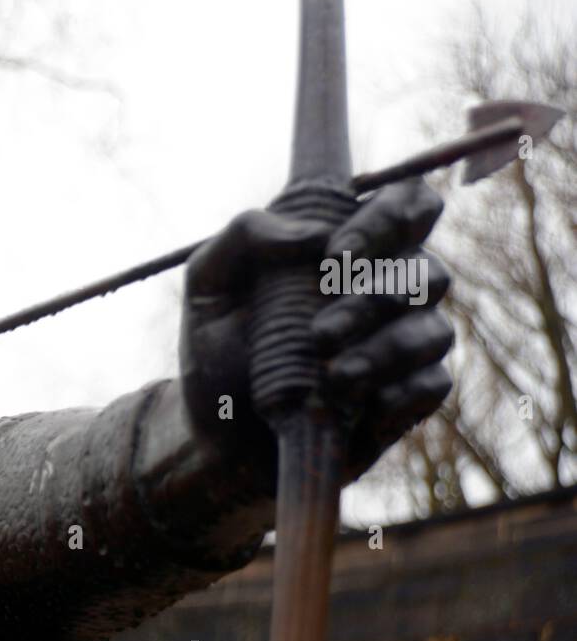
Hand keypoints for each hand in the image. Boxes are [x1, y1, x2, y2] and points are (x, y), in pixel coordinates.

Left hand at [180, 178, 452, 482]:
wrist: (219, 443)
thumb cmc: (216, 355)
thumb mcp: (206, 287)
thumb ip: (243, 235)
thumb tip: (312, 233)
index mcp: (338, 246)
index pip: (400, 197)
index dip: (387, 209)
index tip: (334, 253)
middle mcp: (381, 284)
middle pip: (423, 252)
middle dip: (378, 285)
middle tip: (323, 323)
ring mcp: (401, 339)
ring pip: (432, 321)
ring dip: (383, 347)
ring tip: (332, 375)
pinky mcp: (408, 395)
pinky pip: (433, 381)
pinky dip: (398, 390)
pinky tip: (356, 404)